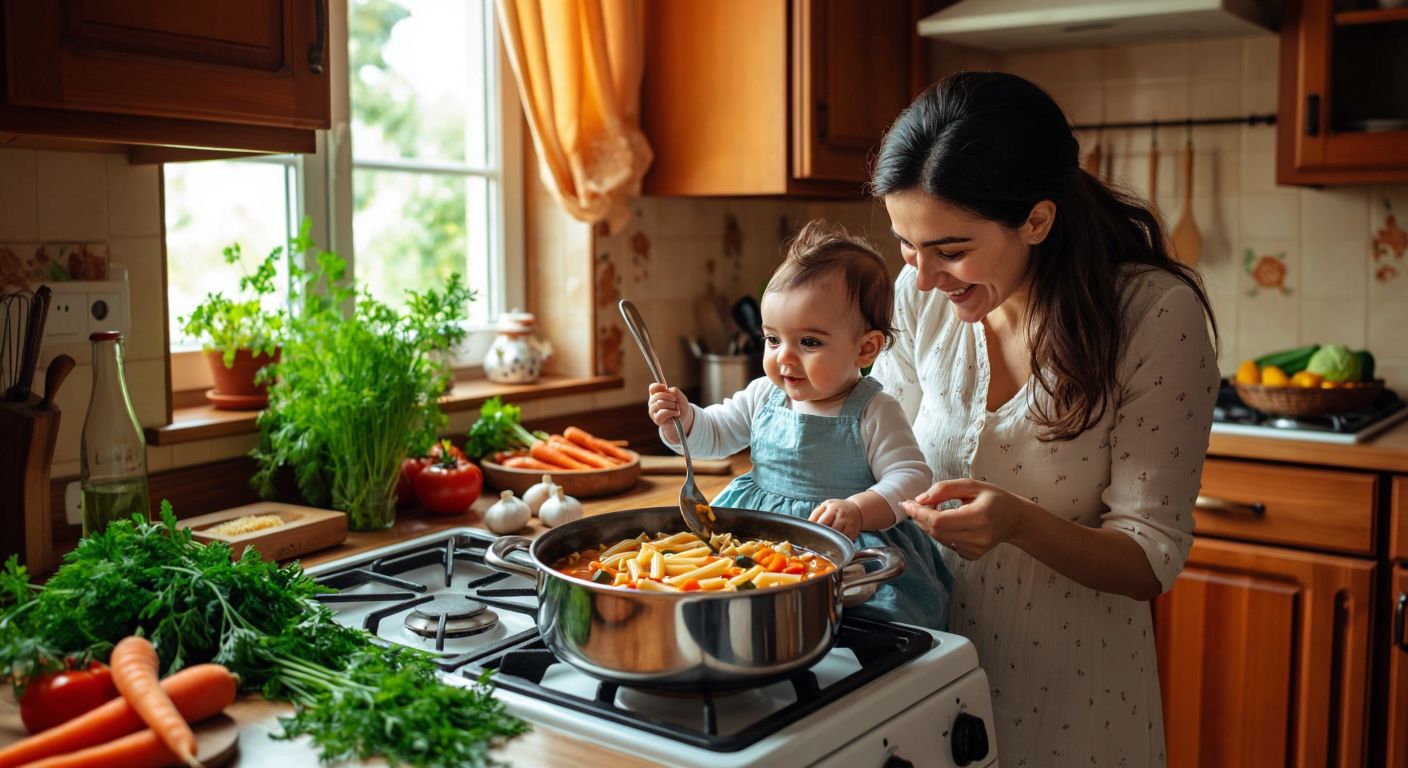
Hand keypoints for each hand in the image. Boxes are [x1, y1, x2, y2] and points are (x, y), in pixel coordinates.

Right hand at [648, 383, 692, 440]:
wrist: (683, 420)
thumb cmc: (680, 407)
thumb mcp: (681, 397)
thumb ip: (676, 392)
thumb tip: (670, 391)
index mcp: (656, 395)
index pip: (652, 388)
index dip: (659, 386)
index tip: (666, 388)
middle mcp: (652, 402)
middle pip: (657, 395)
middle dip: (668, 396)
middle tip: (675, 400)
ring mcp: (653, 411)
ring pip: (660, 403)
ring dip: (671, 405)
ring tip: (676, 408)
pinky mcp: (656, 419)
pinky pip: (663, 412)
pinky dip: (672, 412)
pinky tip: (676, 413)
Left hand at [809, 499, 861, 539]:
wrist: (856, 509)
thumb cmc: (837, 508)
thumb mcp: (825, 506)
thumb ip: (815, 515)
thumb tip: (806, 526)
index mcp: (832, 508)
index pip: (821, 523)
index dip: (815, 531)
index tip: (810, 536)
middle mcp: (842, 516)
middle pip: (830, 531)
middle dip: (823, 537)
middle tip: (818, 541)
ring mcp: (850, 524)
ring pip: (837, 538)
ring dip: (831, 541)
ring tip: (827, 540)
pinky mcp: (854, 533)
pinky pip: (844, 542)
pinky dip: (839, 543)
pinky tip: (837, 540)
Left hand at [901, 478, 1030, 559]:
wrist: (1015, 519)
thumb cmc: (994, 498)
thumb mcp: (971, 485)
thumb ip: (945, 489)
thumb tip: (920, 500)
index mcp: (980, 517)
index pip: (939, 520)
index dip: (919, 513)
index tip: (906, 503)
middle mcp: (978, 537)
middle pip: (936, 531)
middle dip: (920, 517)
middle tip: (915, 504)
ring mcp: (976, 550)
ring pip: (939, 539)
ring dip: (929, 524)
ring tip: (934, 509)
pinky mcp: (973, 556)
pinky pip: (947, 544)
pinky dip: (941, 533)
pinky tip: (949, 522)